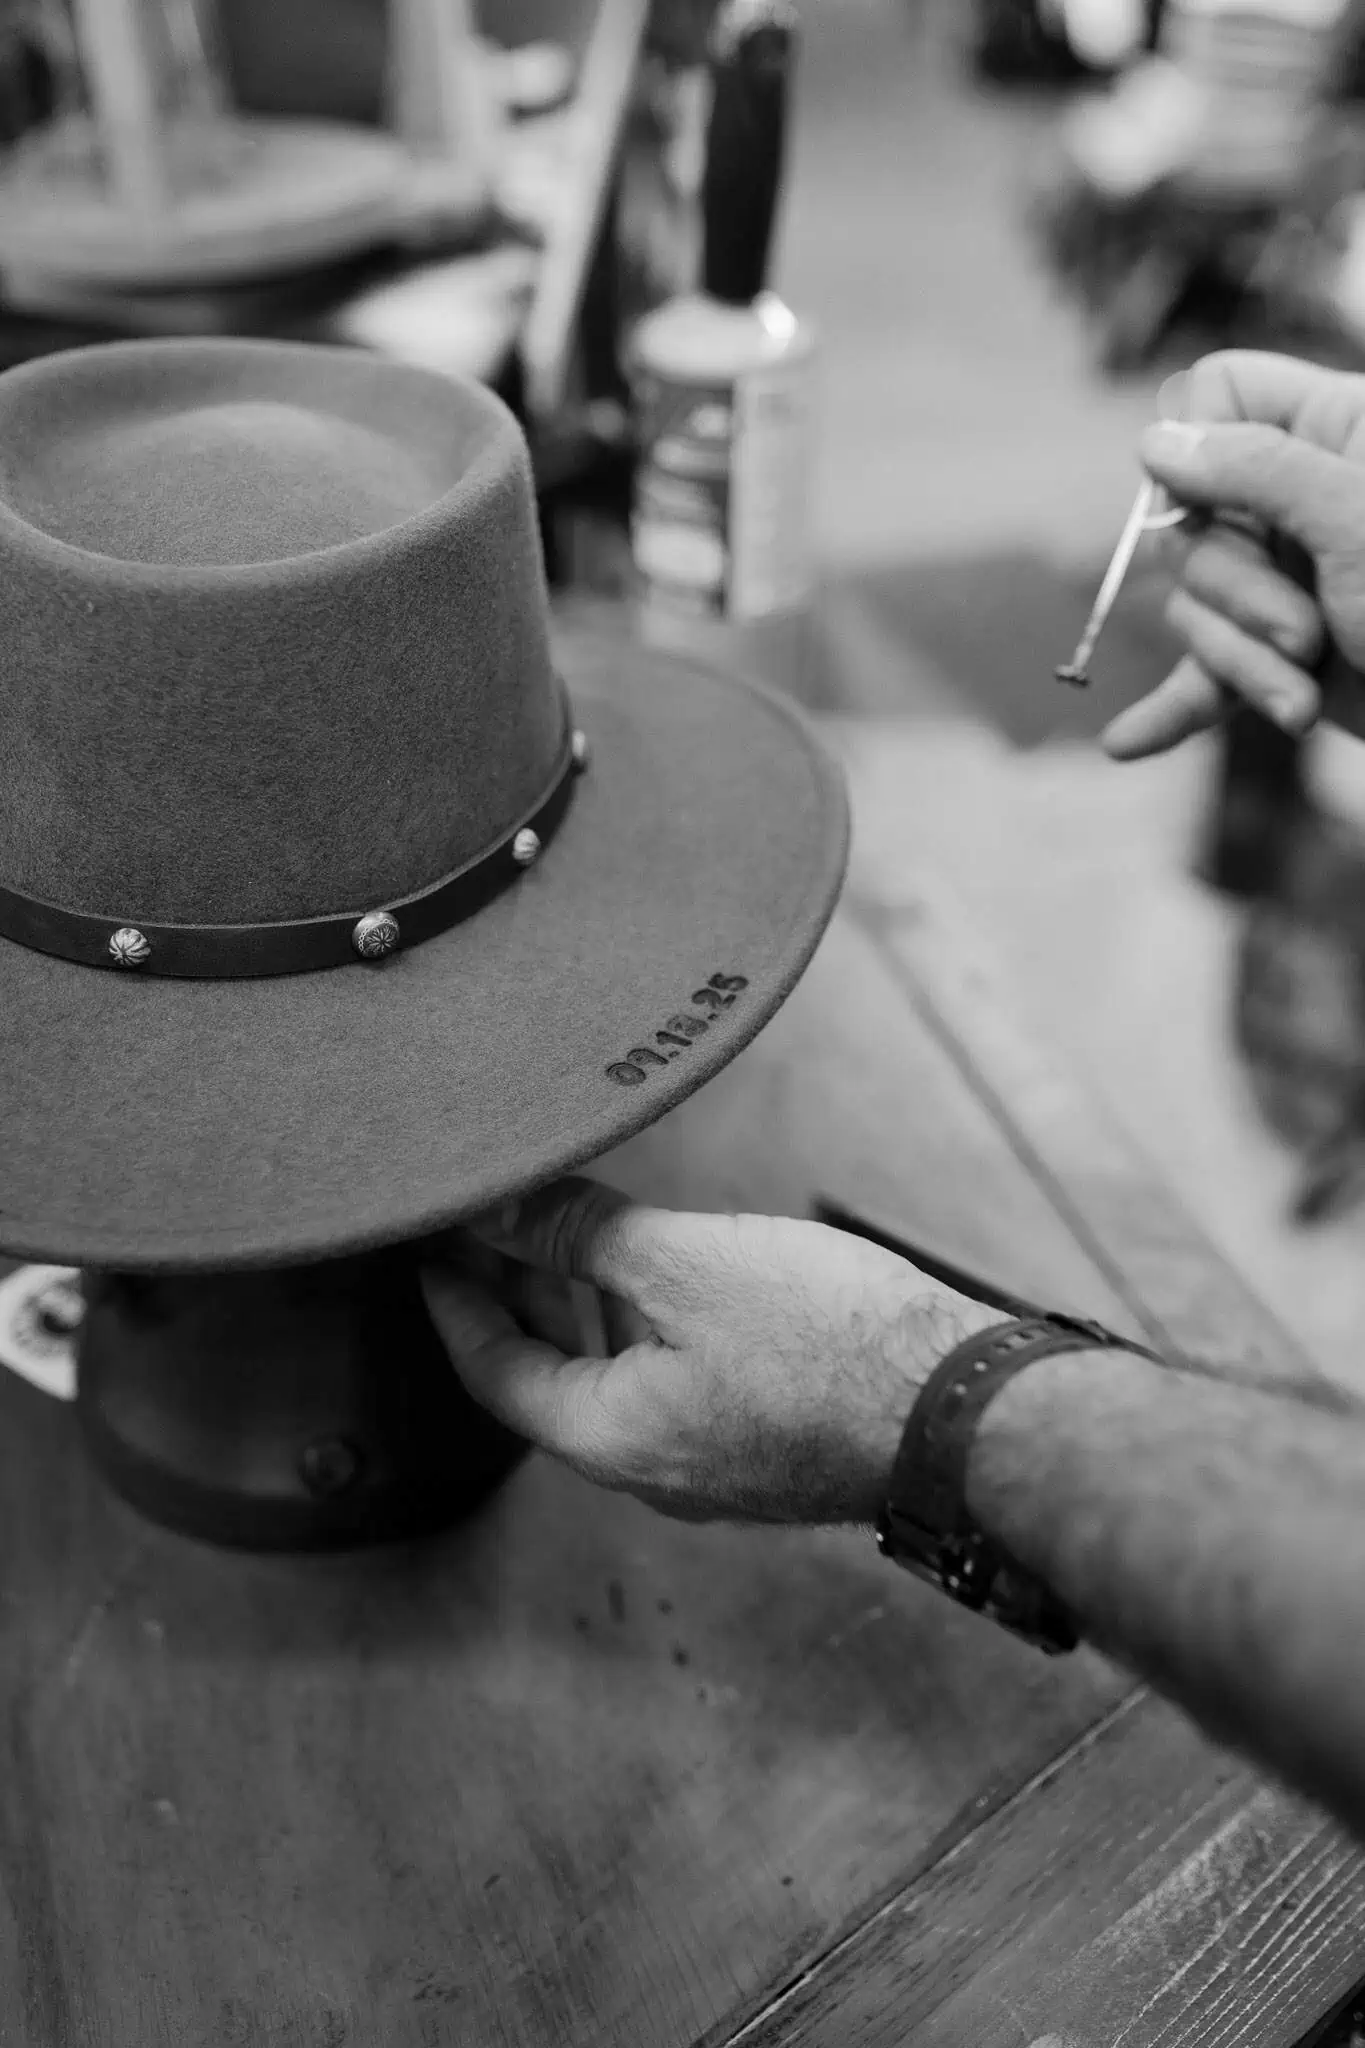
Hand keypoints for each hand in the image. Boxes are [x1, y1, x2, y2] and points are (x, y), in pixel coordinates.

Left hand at [421, 1178, 998, 1524]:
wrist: (960, 1411)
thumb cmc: (826, 1343)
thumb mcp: (684, 1263)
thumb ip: (580, 1235)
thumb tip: (498, 1209)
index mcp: (611, 1436)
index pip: (494, 1372)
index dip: (455, 1303)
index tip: (431, 1249)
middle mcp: (652, 1468)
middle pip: (551, 1379)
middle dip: (514, 1299)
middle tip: (486, 1229)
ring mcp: (713, 1464)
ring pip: (616, 1380)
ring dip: (581, 1310)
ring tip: (564, 1235)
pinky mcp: (765, 1446)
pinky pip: (673, 1384)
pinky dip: (643, 1327)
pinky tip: (664, 1274)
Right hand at [1101, 352, 1364, 760]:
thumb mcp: (1356, 522)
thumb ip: (1257, 471)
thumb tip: (1155, 440)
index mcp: (1337, 429)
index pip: (1218, 393)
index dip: (1199, 445)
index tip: (1213, 501)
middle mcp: (1303, 498)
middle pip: (1191, 519)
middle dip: (1238, 592)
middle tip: (1308, 630)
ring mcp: (1289, 580)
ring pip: (1196, 607)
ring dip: (1240, 663)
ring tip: (1305, 696)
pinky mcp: (1280, 659)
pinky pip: (1201, 682)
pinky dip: (1172, 712)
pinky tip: (1127, 744)